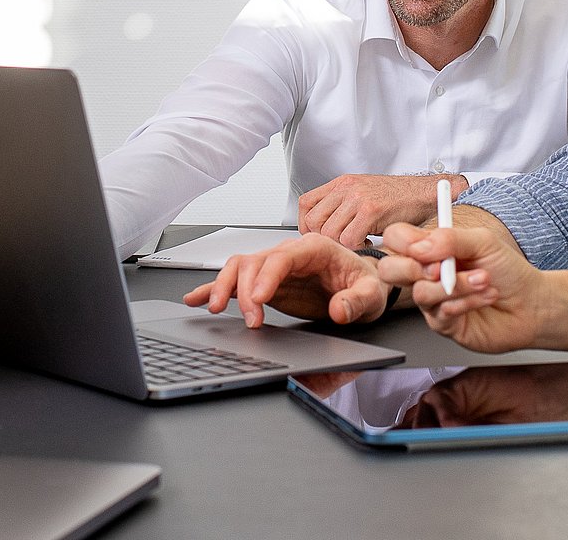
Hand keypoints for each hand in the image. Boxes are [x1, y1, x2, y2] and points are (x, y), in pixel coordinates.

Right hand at [181, 233, 392, 326]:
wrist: (364, 285)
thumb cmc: (367, 284)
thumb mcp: (371, 294)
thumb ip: (356, 301)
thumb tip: (338, 309)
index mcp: (315, 248)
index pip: (282, 256)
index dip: (266, 277)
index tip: (258, 301)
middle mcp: (291, 253)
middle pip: (254, 261)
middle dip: (244, 289)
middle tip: (250, 319)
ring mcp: (276, 267)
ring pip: (239, 267)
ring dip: (225, 287)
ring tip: (215, 308)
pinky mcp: (267, 283)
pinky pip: (236, 280)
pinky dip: (214, 288)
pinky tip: (196, 298)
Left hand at [298, 173, 462, 248]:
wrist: (425, 192)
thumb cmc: (397, 197)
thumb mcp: (363, 192)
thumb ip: (342, 205)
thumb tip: (324, 227)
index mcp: (342, 183)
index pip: (306, 204)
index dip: (307, 225)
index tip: (318, 236)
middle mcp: (346, 188)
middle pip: (314, 221)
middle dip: (323, 240)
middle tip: (340, 245)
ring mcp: (358, 198)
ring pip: (329, 232)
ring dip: (341, 246)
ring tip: (356, 245)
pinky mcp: (371, 210)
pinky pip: (349, 239)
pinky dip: (356, 249)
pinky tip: (368, 244)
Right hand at [376, 221, 556, 354]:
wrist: (531, 304)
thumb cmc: (508, 271)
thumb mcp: (483, 242)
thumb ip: (451, 238)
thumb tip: (421, 246)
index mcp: (432, 249)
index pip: (397, 238)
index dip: (403, 241)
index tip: (424, 245)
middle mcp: (427, 274)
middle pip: (390, 269)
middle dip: (413, 268)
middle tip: (441, 267)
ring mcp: (433, 301)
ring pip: (420, 293)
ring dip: (456, 285)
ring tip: (483, 280)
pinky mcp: (443, 324)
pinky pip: (441, 313)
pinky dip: (467, 301)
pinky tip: (485, 296)